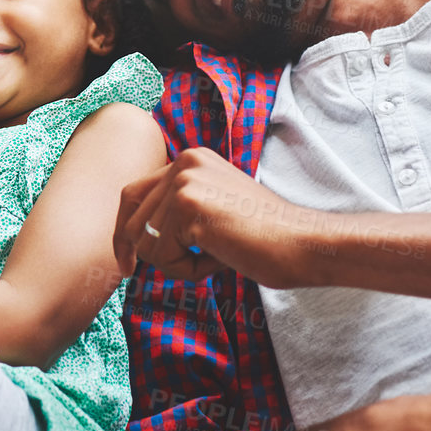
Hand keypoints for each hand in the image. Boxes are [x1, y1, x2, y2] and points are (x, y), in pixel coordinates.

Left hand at [115, 147, 320, 286]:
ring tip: (215, 257)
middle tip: (180, 265)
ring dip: (175, 264)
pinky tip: (220, 260)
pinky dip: (187, 271)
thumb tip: (132, 237)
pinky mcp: (189, 208)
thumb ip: (177, 211)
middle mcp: (183, 162)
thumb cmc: (264, 237)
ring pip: (145, 242)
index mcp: (189, 159)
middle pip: (132, 219)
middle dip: (152, 253)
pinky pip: (162, 257)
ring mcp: (184, 182)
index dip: (125, 231)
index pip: (133, 194)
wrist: (305, 243)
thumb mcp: (213, 210)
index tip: (127, 262)